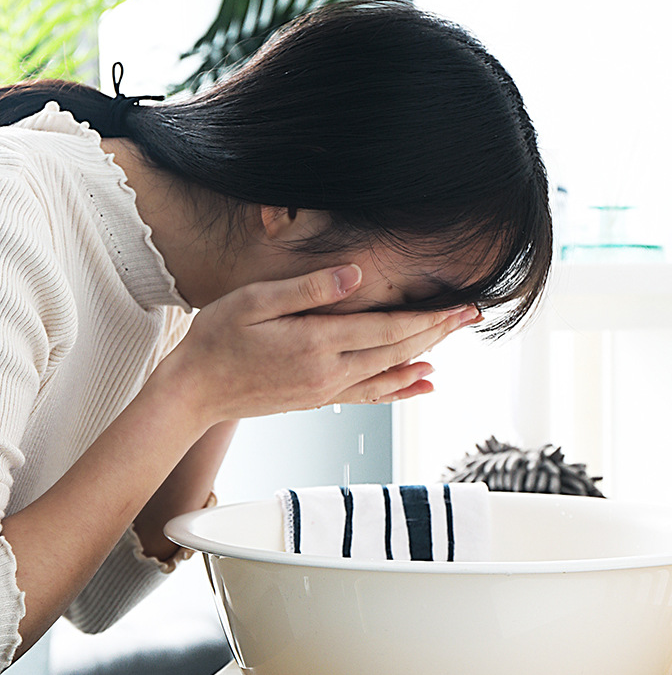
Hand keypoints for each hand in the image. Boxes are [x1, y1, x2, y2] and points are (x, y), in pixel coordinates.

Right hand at [155, 265, 477, 426]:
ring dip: (425, 358)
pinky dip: (400, 389)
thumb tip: (356, 275)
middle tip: (472, 317)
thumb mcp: (255, 301)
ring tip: (453, 345)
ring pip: (389, 373)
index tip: (462, 307)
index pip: (390, 329)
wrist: (195, 391)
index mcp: (319, 342)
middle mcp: (331, 371)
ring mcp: (326, 389)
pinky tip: (419, 385)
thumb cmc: (217, 339)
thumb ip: (309, 290)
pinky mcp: (319, 399)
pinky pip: (371, 395)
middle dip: (439, 333)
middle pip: (399, 351)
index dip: (431, 318)